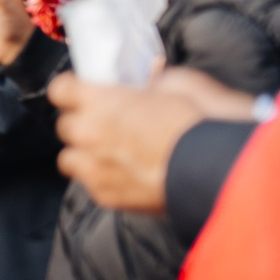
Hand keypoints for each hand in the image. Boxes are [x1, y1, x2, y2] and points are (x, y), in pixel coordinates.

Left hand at [50, 70, 245, 213]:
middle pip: (64, 126)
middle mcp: (88, 135)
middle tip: (107, 124)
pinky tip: (128, 176)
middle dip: (82, 123)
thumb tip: (150, 83)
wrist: (219, 171)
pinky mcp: (108, 198)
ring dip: (85, 154)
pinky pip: (91, 185)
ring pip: (70, 160)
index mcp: (99, 101)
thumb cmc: (202, 122)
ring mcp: (94, 169)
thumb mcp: (180, 84)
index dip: (72, 90)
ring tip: (113, 154)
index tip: (83, 90)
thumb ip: (153, 82)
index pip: (60, 89)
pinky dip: (103, 179)